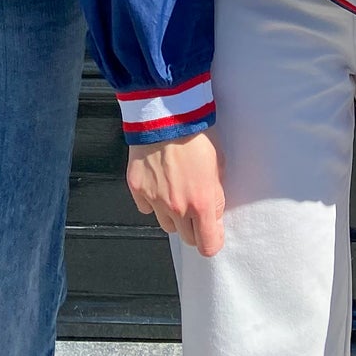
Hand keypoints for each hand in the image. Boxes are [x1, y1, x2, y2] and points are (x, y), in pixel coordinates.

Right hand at [126, 132, 225, 256]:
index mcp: (202, 202)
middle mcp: (177, 206)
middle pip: (186, 238)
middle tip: (194, 205)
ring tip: (175, 189)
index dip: (212, 240)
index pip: (208, 246)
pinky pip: (146, 207)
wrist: (166, 110)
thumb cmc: (195, 132)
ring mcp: (154, 199)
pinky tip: (158, 181)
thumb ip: (215, 194)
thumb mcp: (218, 164)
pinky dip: (152, 199)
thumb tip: (212, 212)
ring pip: (165, 224)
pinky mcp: (137, 188)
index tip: (212, 231)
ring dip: (172, 214)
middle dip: (193, 226)